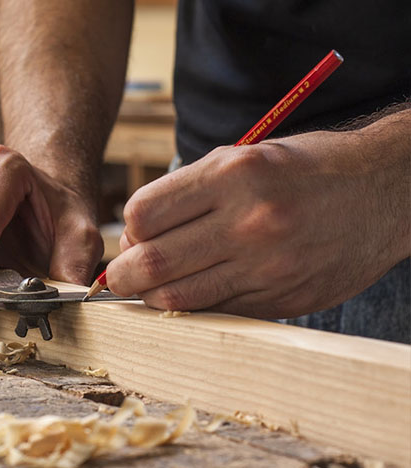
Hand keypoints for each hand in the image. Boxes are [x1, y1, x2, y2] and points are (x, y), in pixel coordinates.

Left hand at [106, 130, 409, 318]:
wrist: (382, 191)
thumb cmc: (302, 169)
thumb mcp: (243, 157)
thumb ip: (188, 193)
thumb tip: (136, 236)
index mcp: (234, 174)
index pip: (144, 213)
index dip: (128, 229)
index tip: (132, 235)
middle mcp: (250, 221)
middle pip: (153, 262)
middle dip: (124, 274)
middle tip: (121, 275)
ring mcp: (268, 266)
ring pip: (178, 297)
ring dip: (153, 296)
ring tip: (152, 286)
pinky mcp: (283, 298)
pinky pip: (217, 311)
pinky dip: (194, 306)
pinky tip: (194, 291)